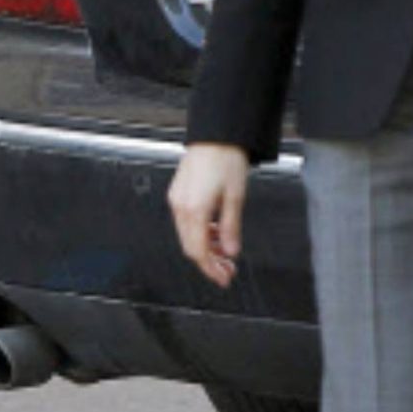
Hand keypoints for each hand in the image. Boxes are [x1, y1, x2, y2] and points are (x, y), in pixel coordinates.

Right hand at [169, 142, 249, 287]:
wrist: (216, 134)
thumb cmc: (226, 158)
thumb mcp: (235, 197)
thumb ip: (231, 227)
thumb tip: (230, 250)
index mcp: (194, 209)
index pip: (199, 251)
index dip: (211, 269)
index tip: (224, 278)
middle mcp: (180, 206)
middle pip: (190, 246)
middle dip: (208, 262)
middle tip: (227, 270)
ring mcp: (177, 199)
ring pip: (187, 236)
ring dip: (205, 247)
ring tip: (224, 252)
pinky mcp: (178, 193)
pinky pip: (186, 222)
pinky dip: (200, 232)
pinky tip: (215, 233)